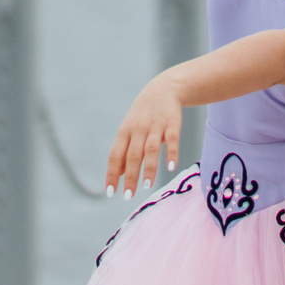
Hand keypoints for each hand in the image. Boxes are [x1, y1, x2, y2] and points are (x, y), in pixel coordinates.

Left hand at [104, 76, 183, 197]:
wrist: (164, 88)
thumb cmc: (144, 115)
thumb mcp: (130, 130)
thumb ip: (126, 151)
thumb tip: (120, 175)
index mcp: (125, 132)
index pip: (115, 156)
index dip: (112, 174)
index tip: (110, 192)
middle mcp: (138, 129)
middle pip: (132, 155)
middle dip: (130, 176)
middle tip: (128, 196)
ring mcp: (156, 126)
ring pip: (151, 149)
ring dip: (149, 168)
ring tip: (147, 186)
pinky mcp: (173, 124)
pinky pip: (172, 140)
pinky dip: (171, 153)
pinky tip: (171, 167)